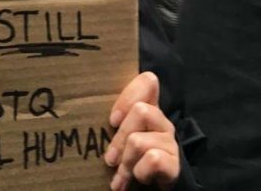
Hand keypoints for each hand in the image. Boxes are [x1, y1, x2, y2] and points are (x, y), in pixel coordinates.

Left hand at [105, 72, 178, 189]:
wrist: (153, 190)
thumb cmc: (132, 160)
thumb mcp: (122, 137)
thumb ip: (116, 121)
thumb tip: (86, 115)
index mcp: (150, 109)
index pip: (148, 81)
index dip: (129, 95)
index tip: (113, 120)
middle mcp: (162, 121)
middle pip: (140, 111)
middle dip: (119, 139)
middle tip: (110, 159)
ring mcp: (170, 142)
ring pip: (139, 141)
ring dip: (125, 162)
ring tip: (121, 176)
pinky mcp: (175, 164)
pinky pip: (152, 159)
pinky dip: (140, 172)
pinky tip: (138, 178)